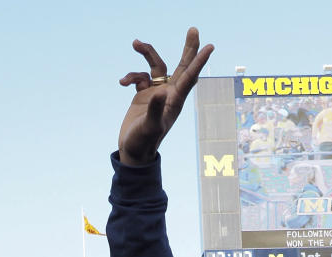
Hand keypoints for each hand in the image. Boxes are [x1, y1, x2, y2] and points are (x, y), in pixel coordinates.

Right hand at [117, 28, 213, 166]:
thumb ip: (154, 110)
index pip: (189, 77)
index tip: (210, 46)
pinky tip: (122, 83)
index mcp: (175, 101)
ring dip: (147, 53)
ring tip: (135, 43)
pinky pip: (140, 77)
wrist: (133, 151)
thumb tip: (159, 93)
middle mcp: (169, 94)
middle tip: (193, 29)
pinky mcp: (144, 95)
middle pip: (182, 66)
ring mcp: (157, 93)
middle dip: (188, 48)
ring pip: (156, 66)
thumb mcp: (149, 127)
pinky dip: (131, 76)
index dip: (199, 61)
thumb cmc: (144, 142)